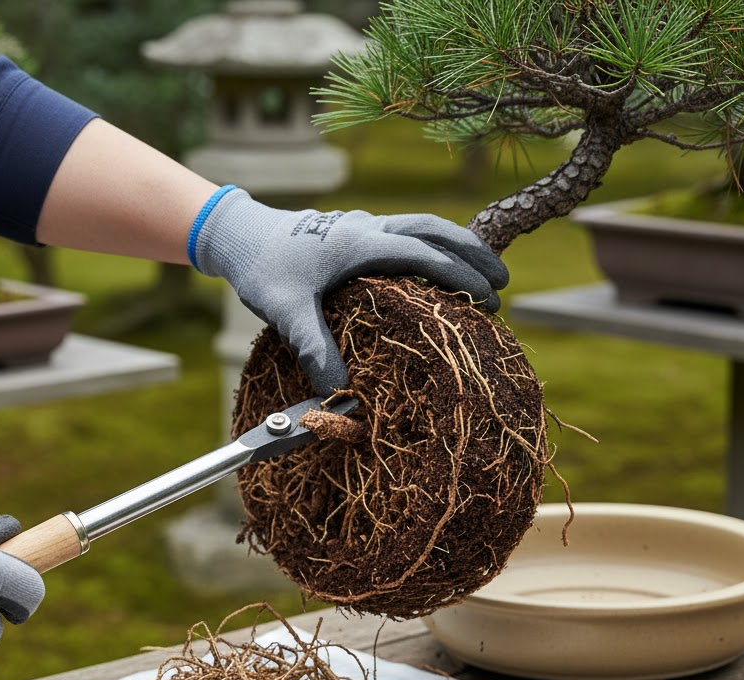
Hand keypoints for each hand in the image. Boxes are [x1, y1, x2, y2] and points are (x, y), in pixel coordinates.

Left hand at [190, 186, 508, 395]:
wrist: (240, 235)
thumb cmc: (262, 269)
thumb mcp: (284, 311)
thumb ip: (313, 347)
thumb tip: (339, 388)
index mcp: (360, 243)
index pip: (423, 254)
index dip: (459, 275)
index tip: (488, 299)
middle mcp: (369, 228)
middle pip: (436, 230)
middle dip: (473, 254)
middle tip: (502, 283)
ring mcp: (365, 226)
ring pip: (425, 226)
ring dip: (458, 245)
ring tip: (486, 272)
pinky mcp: (358, 232)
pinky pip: (408, 232)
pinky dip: (434, 246)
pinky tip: (441, 268)